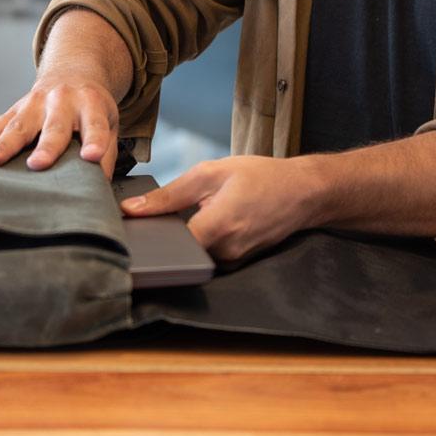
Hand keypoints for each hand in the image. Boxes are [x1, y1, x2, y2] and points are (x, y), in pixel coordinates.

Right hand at [0, 72, 119, 177]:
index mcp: (91, 105)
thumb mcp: (109, 123)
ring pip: (19, 125)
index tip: (92, 157)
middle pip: (54, 127)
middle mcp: (62, 101)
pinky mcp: (16, 108)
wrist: (72, 73)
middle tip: (38, 164)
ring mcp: (35, 104)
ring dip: (4, 144)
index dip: (95, 142)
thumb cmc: (92, 108)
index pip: (95, 126)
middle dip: (45, 146)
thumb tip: (99, 184)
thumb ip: (106, 151)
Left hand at [120, 156, 321, 260]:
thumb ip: (169, 195)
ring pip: (193, 253)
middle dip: (166, 235)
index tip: (133, 231)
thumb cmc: (260, 176)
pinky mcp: (236, 262)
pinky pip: (208, 253)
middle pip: (179, 251)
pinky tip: (207, 219)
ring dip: (186, 236)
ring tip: (193, 212)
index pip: (169, 247)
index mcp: (217, 227)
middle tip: (160, 215)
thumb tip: (132, 209)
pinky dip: (202, 239)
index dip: (148, 240)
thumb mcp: (210, 173)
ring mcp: (232, 260)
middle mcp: (225, 251)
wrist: (303, 191)